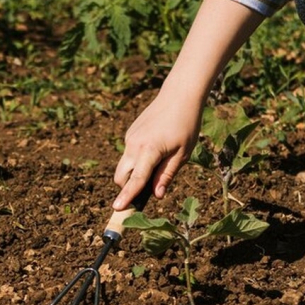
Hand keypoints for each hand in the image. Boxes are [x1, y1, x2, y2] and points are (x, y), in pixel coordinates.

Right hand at [112, 92, 200, 209]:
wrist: (179, 95)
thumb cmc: (186, 125)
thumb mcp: (182, 154)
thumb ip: (166, 175)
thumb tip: (156, 196)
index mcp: (149, 151)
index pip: (136, 179)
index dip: (127, 196)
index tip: (117, 209)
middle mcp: (134, 144)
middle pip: (121, 176)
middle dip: (128, 188)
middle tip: (147, 191)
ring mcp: (130, 138)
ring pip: (124, 165)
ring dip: (134, 173)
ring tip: (160, 164)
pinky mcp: (131, 133)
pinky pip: (130, 154)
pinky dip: (137, 161)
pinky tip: (158, 149)